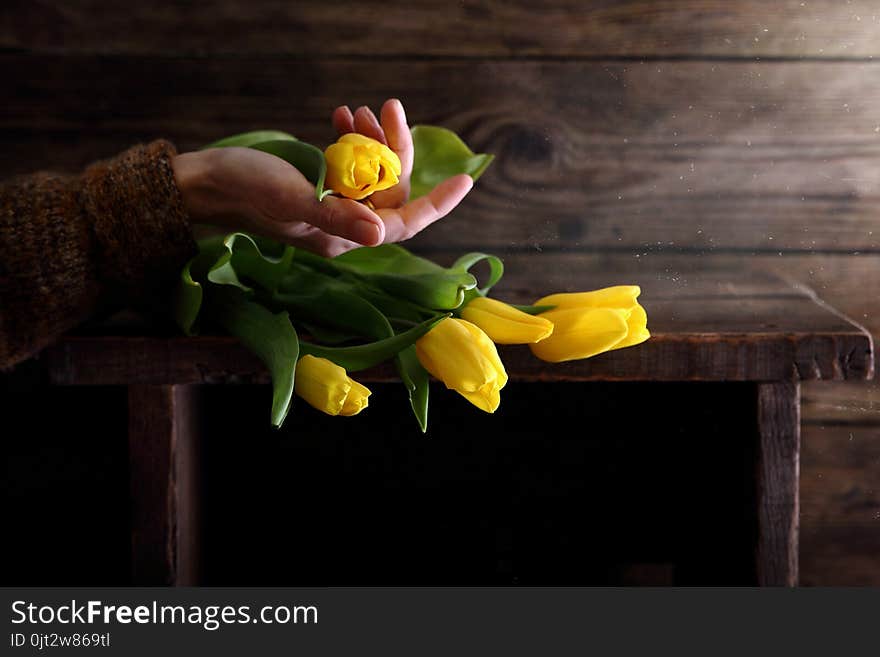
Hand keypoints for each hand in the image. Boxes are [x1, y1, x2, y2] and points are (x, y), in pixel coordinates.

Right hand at [172, 99, 472, 256]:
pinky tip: (342, 115)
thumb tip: (382, 234)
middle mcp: (344, 226)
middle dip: (394, 147)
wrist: (205, 181)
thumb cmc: (244, 191)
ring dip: (372, 138)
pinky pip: (350, 162)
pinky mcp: (319, 186)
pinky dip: (351, 137)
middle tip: (388, 106)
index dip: (436, 203)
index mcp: (344, 237)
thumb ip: (338, 217)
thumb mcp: (292, 201)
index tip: (465, 179)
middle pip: (391, 188)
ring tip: (360, 109)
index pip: (404, 223)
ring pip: (372, 171)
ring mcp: (332, 205)